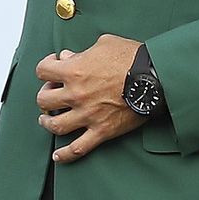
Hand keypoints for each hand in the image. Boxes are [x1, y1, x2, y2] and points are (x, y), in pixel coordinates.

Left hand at [35, 34, 145, 161]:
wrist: (155, 77)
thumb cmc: (132, 57)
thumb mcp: (105, 44)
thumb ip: (82, 52)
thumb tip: (67, 57)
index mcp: (74, 71)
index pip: (43, 71)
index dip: (45, 67)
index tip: (52, 66)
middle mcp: (76, 95)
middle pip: (44, 100)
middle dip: (45, 95)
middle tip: (51, 93)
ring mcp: (87, 115)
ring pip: (55, 126)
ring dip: (47, 122)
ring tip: (47, 119)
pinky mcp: (101, 131)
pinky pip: (78, 148)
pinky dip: (65, 154)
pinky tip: (58, 155)